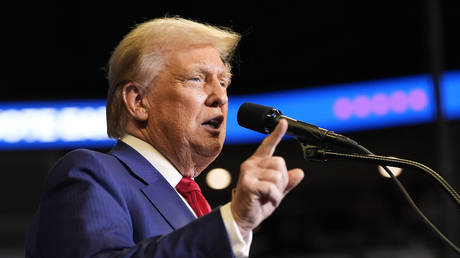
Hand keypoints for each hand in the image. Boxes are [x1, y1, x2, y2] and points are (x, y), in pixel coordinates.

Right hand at [230, 119, 304, 240]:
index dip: (277, 133)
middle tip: (273, 191)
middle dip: (282, 179)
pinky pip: (271, 187)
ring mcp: (248, 173)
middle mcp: (251, 164)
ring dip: (278, 190)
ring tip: (269, 196)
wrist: (242, 217)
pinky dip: (274, 197)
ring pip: (277, 175)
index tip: (283, 122)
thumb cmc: (256, 203)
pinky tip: (269, 200)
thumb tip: (300, 172)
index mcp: (257, 163)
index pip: (268, 145)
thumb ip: (287, 182)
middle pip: (280, 163)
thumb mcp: (276, 191)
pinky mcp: (248, 184)